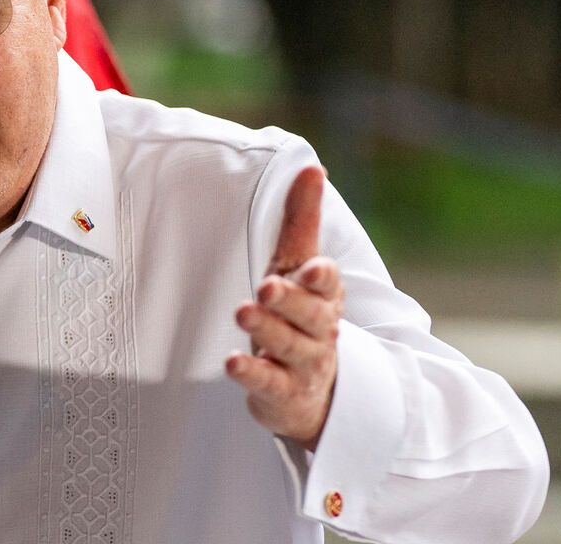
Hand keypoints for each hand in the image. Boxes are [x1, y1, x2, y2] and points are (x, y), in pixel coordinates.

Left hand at [225, 166, 343, 450]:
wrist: (313, 390)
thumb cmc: (300, 316)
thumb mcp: (299, 268)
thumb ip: (302, 222)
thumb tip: (312, 167)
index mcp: (324, 296)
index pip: (328, 284)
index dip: (321, 277)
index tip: (311, 267)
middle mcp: (319, 330)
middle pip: (311, 315)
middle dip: (291, 301)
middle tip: (267, 286)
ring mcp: (303, 364)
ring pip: (289, 347)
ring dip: (267, 330)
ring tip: (243, 312)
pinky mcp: (282, 392)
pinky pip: (269, 383)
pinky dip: (251, 373)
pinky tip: (232, 363)